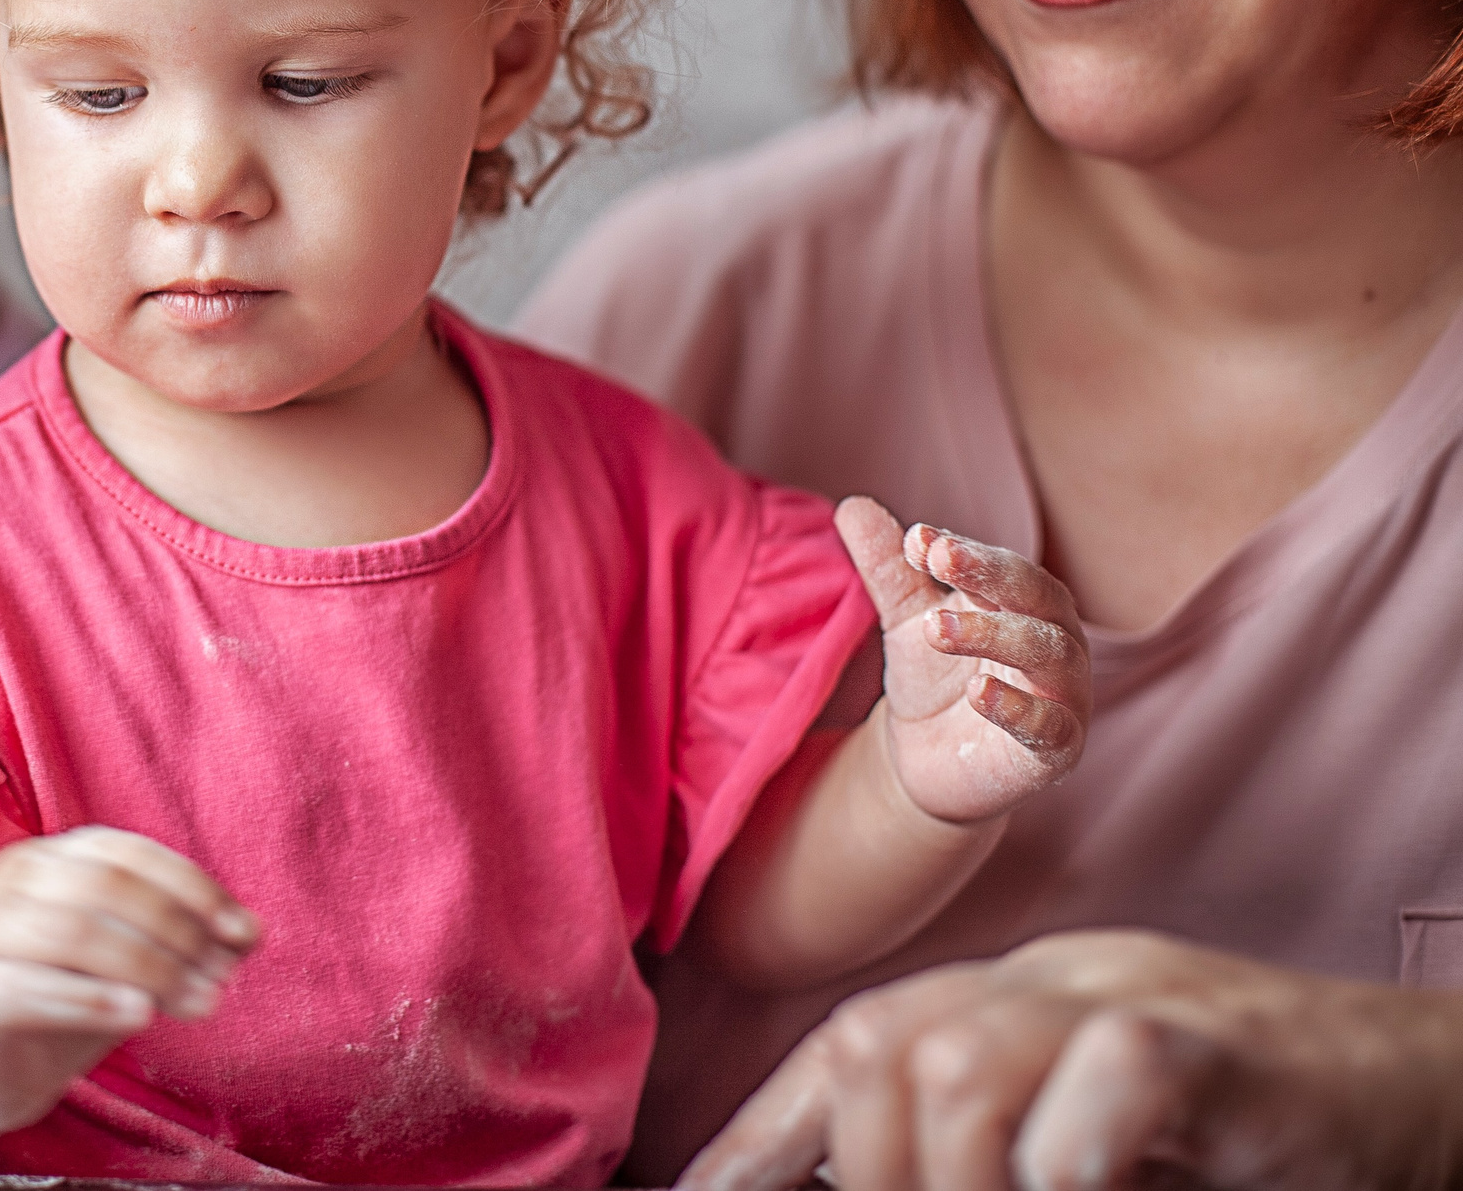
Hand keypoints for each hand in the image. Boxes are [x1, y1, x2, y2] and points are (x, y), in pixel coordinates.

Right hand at [0, 825, 260, 1134]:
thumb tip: (251, 933)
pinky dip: (95, 998)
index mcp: (46, 859)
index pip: (128, 854)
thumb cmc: (49, 1001)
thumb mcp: (120, 965)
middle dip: (179, 933)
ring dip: (153, 968)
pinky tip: (141, 1016)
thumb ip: (176, 940)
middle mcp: (10, 883)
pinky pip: (35, 987)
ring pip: (77, 933)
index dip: (193, 888)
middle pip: (108, 889)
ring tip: (202, 1004)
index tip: (243, 933)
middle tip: (223, 980)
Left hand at [677, 929, 1462, 1190]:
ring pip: (963, 1062)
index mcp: (998, 1003)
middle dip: (864, 1169)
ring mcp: (1129, 999)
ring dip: (955, 1176)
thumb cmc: (1220, 1136)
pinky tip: (1081, 1186)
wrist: (1400, 1090)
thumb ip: (961, 1151)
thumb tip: (839, 1182)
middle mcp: (1045, 984)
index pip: (845, 1047)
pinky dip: (1073, 1153)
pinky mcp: (1217, 1047)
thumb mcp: (1068, 1140)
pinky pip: (1111, 1075)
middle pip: (881, 1048)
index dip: (756, 1134)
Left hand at [839, 497, 1089, 825]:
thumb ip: (887, 567)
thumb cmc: (933, 680)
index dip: (963, 550)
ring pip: (1047, 652)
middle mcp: (1055, 640)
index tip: (916, 540)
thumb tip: (853, 505)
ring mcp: (1063, 695)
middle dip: (988, 572)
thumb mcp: (904, 620)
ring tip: (934, 629)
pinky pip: (1050, 724)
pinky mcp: (1057, 749)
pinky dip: (1017, 707)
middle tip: (935, 557)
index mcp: (1024, 603)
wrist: (926, 763)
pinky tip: (977, 693)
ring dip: (992, 633)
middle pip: (1036, 595)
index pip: (1001, 565)